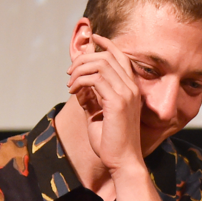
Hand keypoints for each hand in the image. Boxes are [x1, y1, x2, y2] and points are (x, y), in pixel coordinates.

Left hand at [67, 33, 144, 173]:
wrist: (122, 161)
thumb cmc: (111, 142)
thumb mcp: (98, 114)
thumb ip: (91, 97)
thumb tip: (79, 84)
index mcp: (132, 89)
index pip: (121, 57)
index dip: (106, 44)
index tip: (92, 39)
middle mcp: (132, 88)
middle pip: (107, 57)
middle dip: (84, 59)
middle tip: (69, 73)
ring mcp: (126, 94)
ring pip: (100, 64)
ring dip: (79, 70)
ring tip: (69, 83)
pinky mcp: (117, 102)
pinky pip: (95, 79)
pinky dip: (80, 81)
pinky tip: (73, 91)